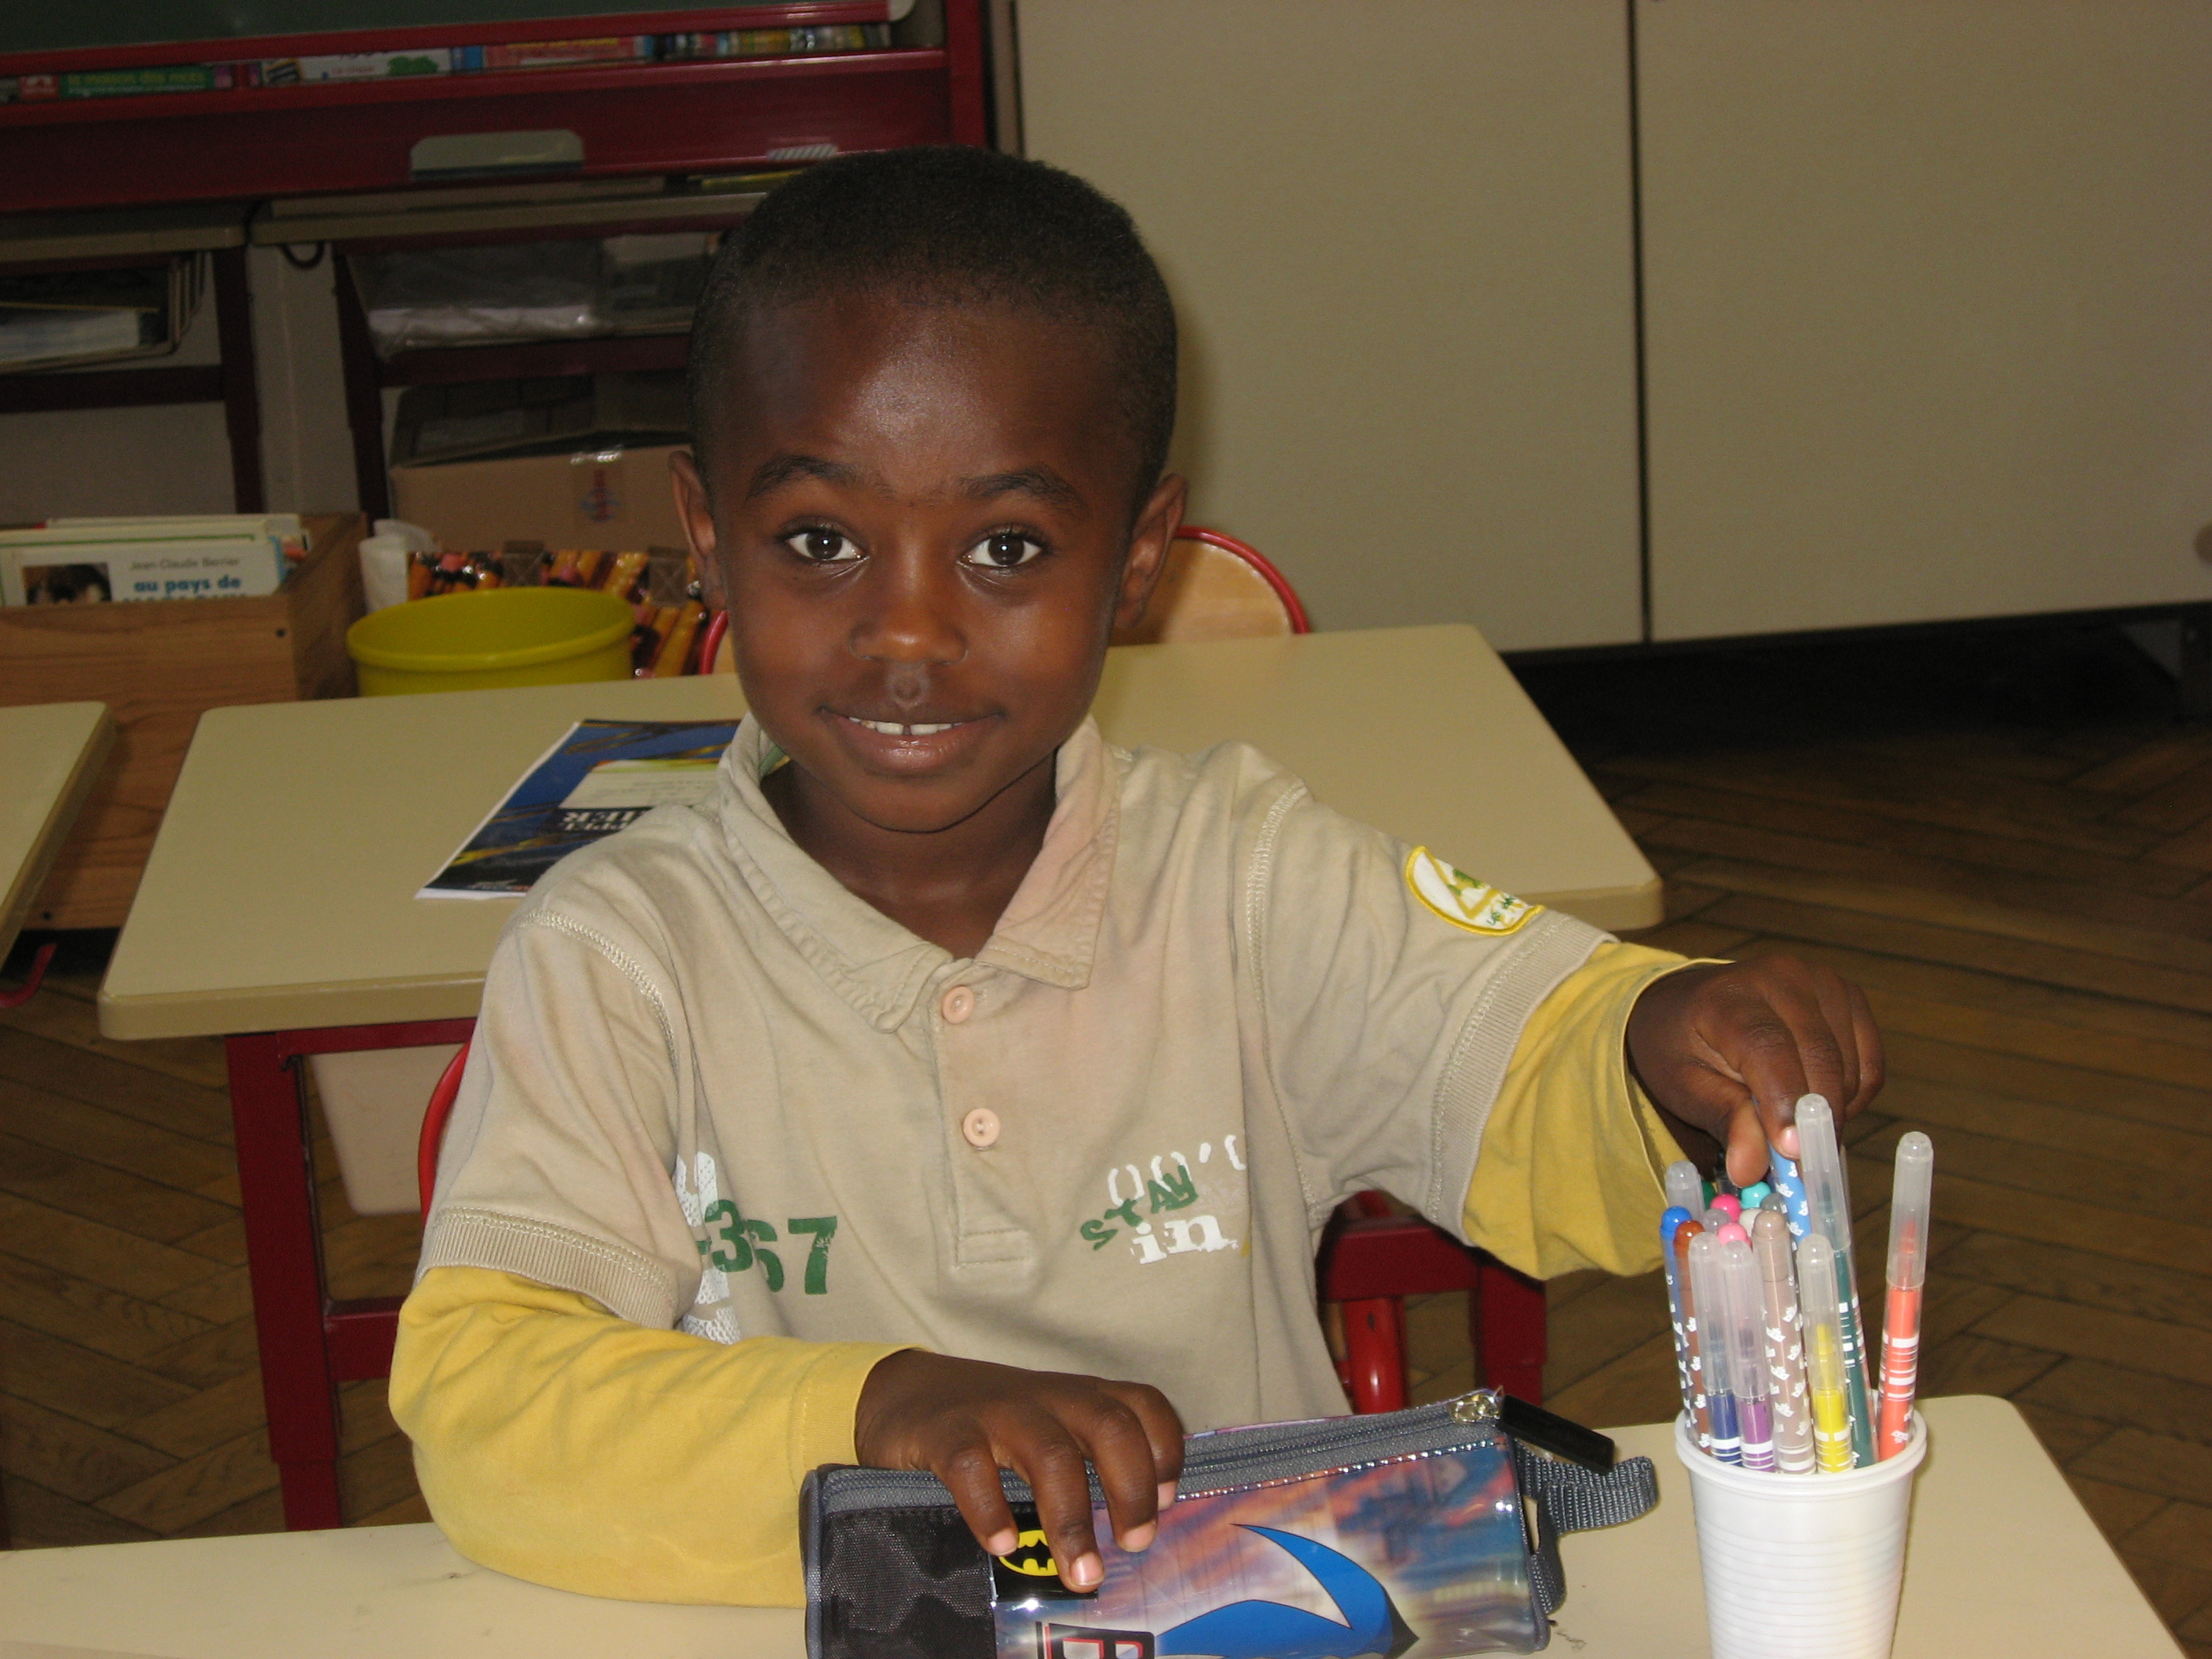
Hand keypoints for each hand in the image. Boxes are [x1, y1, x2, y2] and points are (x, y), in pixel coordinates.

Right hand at [853, 1350, 1183, 1589]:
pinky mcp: (945, 1432)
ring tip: (1081, 1573)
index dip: (1165, 1450)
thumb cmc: (993, 1427)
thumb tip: (1135, 1534)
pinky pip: (971, 1466)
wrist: (905, 1394)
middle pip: (1109, 1426)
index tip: (1166, 1501)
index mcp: (1079, 1398)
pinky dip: (991, 1509)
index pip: (1142, 1405)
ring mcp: (996, 1412)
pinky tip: (1002, 1544)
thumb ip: (1087, 1461)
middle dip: (1131, 1488)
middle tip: (1134, 1544)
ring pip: (1049, 1453)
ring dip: (1072, 1519)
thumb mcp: (1049, 1429)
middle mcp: (1047, 1399)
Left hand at [1625, 954, 1883, 1187]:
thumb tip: (1749, 1170)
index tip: (1793, 1152)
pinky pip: (1870, 1064)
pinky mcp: (1850, 996)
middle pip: (1820, 1057)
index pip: (1769, 1047)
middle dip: (1816, 1119)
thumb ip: (1724, 1121)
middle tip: (1801, 1164)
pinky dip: (1852, 1096)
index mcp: (1728, 995)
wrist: (1690, 1005)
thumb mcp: (1684, 1087)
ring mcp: (1822, 981)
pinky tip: (1816, 1102)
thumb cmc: (1681, 1048)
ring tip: (1791, 1119)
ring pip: (1851, 1067)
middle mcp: (1780, 976)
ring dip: (1832, 1110)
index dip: (1786, 1101)